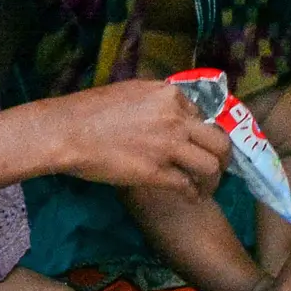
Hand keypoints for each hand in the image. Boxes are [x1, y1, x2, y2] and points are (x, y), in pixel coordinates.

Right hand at [52, 79, 232, 199]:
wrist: (68, 131)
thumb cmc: (89, 110)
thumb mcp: (131, 92)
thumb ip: (155, 102)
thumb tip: (165, 113)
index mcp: (169, 95)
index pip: (202, 114)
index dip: (202, 132)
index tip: (199, 143)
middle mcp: (176, 118)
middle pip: (218, 139)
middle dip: (223, 156)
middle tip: (218, 166)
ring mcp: (168, 146)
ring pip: (210, 165)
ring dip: (213, 179)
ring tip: (206, 187)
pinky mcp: (156, 172)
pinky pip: (187, 186)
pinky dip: (192, 194)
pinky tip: (190, 197)